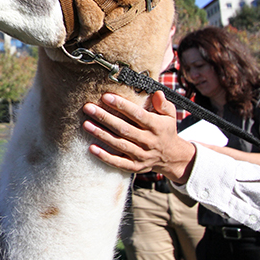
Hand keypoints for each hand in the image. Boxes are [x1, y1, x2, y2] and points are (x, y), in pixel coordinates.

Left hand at [82, 91, 196, 183]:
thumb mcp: (169, 116)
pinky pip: (118, 163)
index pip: (138, 115)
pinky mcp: (135, 167)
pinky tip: (91, 148)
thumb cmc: (165, 131)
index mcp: (156, 126)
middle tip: (88, 108)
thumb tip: (157, 93)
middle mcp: (149, 141)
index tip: (105, 96)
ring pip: (119, 144)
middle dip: (105, 118)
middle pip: (124, 129)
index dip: (122, 106)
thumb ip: (163, 104)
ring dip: (101, 135)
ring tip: (86, 124)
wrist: (173, 158)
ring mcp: (141, 156)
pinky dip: (105, 157)